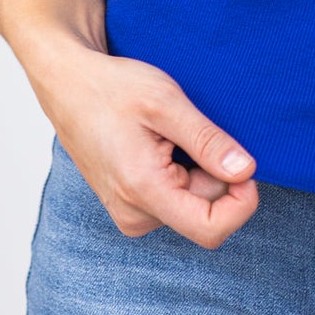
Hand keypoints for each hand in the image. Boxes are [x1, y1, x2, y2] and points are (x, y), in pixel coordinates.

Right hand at [31, 41, 258, 246]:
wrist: (67, 84)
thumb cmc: (110, 88)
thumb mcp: (166, 102)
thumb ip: (207, 141)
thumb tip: (246, 171)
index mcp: (143, 191)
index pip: (211, 229)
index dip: (241, 203)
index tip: (246, 167)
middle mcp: (134, 214)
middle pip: (205, 211)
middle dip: (216, 174)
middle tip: (194, 131)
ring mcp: (129, 212)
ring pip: (192, 203)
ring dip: (197, 171)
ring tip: (171, 134)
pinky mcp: (130, 205)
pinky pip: (175, 198)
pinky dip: (182, 172)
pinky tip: (162, 144)